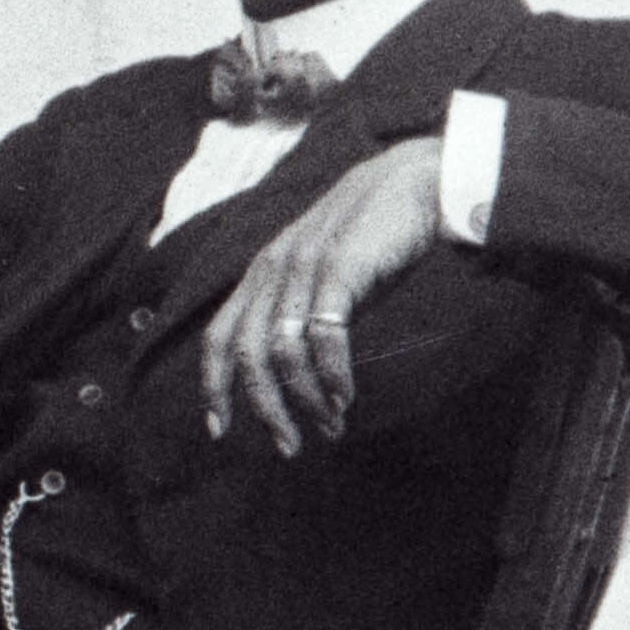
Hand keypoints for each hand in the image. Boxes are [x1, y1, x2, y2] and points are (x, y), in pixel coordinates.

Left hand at [197, 133, 446, 455]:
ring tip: (330, 427)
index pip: (219, 336)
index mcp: (261, 274)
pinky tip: (343, 397)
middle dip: (264, 407)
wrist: (415, 183)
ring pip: (282, 350)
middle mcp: (273, 271)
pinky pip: (324, 333)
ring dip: (304, 398)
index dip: (213, 386)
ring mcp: (304, 268)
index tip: (219, 429)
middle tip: (287, 446)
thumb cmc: (372, 237)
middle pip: (247, 353)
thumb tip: (295, 369)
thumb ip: (301, 311)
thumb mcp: (323, 276)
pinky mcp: (340, 269)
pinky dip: (331, 373)